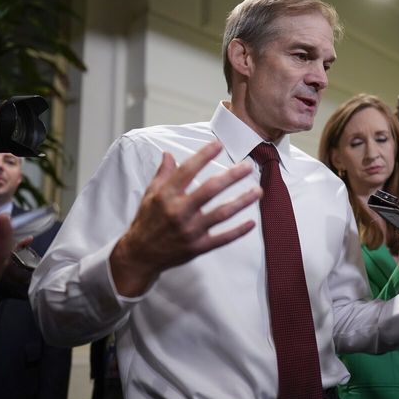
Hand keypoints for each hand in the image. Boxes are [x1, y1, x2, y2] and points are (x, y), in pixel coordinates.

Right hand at [110, 141, 261, 296]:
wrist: (140, 255)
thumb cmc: (147, 221)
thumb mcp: (150, 194)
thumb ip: (163, 174)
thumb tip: (169, 154)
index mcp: (166, 196)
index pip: (187, 171)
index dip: (204, 156)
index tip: (218, 144)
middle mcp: (179, 212)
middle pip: (210, 190)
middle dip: (231, 177)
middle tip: (247, 167)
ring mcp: (190, 231)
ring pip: (221, 214)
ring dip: (241, 202)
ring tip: (258, 191)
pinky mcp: (198, 247)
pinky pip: (222, 239)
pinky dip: (238, 231)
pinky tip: (252, 222)